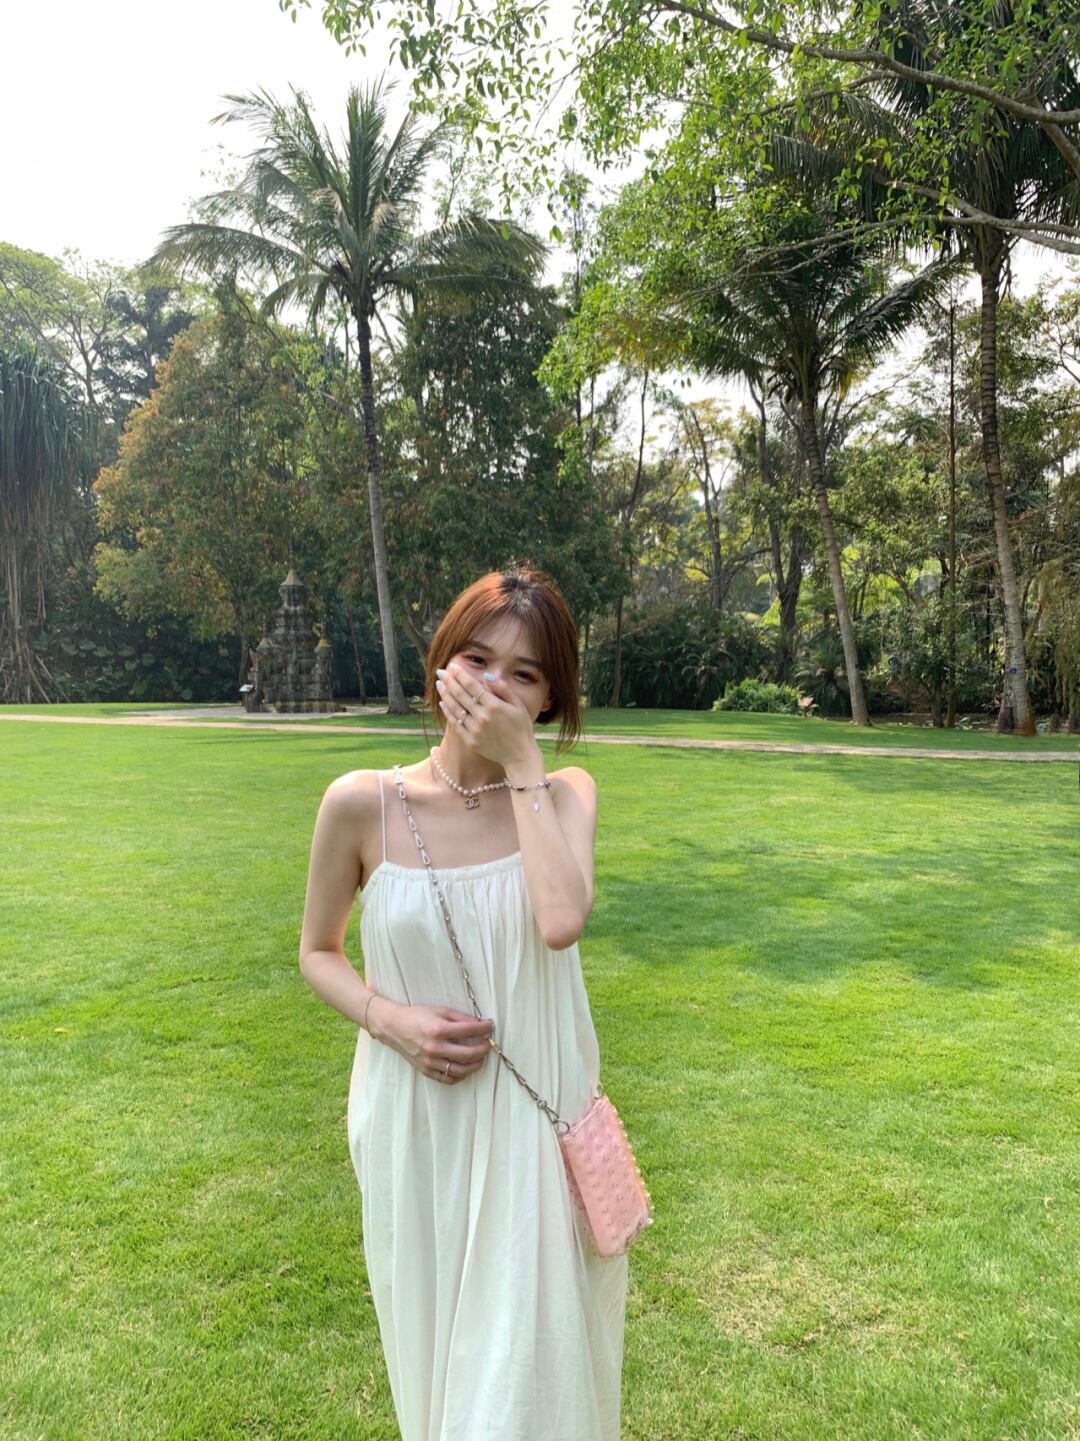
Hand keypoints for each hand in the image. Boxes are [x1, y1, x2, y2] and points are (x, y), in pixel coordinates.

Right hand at [371, 998, 494, 1085]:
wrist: (394, 1027)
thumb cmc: (417, 1016)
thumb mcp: (440, 1010)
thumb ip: (460, 1018)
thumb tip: (479, 1024)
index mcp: (438, 1030)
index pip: (469, 1031)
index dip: (484, 1028)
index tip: (490, 1026)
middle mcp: (434, 1048)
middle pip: (468, 1054)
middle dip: (482, 1049)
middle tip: (487, 1044)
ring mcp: (430, 1062)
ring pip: (460, 1070)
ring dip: (475, 1065)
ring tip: (480, 1058)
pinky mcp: (426, 1070)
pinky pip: (447, 1079)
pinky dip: (460, 1076)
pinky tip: (465, 1068)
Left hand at [436, 662, 537, 769]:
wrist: (520, 755)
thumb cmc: (521, 727)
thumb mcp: (518, 705)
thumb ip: (503, 689)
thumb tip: (486, 675)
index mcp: (494, 706)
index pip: (472, 685)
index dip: (460, 674)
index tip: (452, 666)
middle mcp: (482, 717)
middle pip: (460, 695)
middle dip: (449, 681)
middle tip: (440, 672)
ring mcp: (475, 730)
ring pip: (455, 708)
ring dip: (445, 694)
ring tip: (439, 684)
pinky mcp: (470, 741)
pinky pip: (455, 724)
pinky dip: (448, 712)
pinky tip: (443, 703)